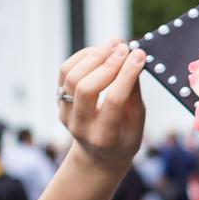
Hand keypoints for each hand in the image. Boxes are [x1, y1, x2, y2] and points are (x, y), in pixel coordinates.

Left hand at [58, 39, 146, 174]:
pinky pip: (65, 72)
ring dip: (94, 55)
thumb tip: (134, 62)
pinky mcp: (59, 100)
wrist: (98, 155)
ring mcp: (65, 113)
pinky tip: (101, 50)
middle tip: (125, 47)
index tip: (139, 55)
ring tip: (114, 44)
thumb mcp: (138, 125)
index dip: (127, 75)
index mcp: (104, 137)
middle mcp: (80, 126)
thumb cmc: (124, 138)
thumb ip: (135, 96)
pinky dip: (83, 56)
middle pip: (86, 88)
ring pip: (72, 76)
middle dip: (108, 63)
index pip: (114, 101)